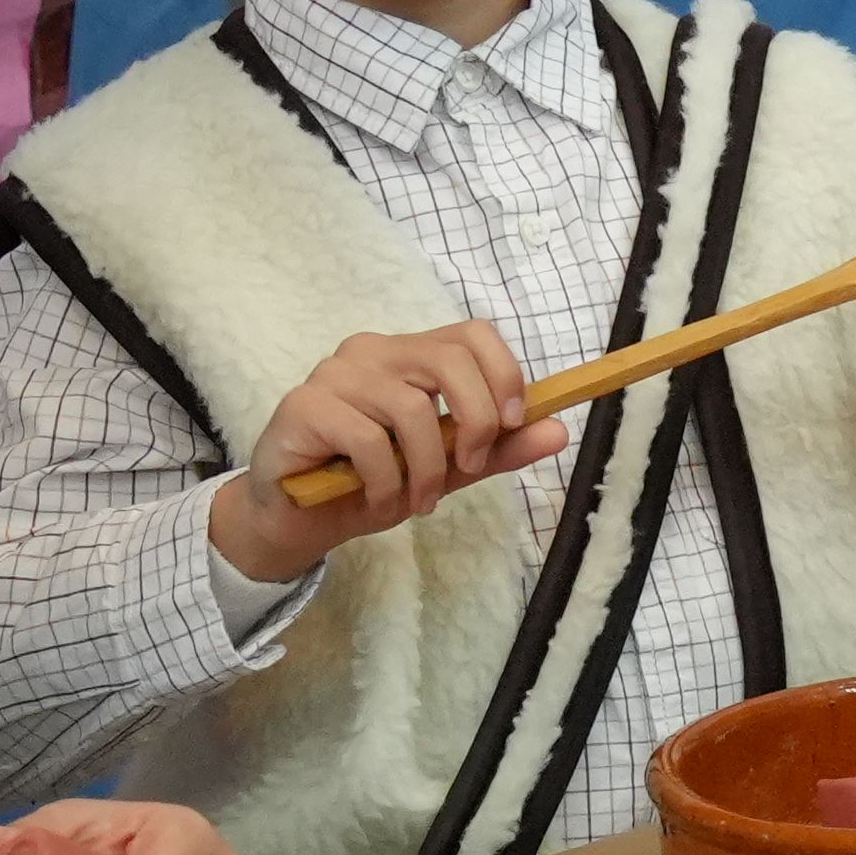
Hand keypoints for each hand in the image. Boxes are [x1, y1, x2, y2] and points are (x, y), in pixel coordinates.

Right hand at [213, 319, 565, 586]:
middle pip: (449, 360)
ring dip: (427, 469)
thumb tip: (558, 430)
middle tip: (468, 469)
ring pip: (412, 408)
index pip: (472, 334)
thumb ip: (496, 449)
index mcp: (409, 355)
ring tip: (417, 501)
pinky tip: (377, 501)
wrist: (297, 520)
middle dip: (476, 423)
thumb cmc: (369, 484)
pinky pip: (367, 440)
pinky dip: (385, 482)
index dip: (504, 374)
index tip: (514, 423)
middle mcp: (373, 352)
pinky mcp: (305, 405)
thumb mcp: (446, 471)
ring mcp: (335, 374)